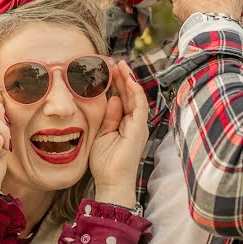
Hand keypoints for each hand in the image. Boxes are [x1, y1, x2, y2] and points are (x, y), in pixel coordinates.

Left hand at [88, 60, 148, 206]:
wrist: (111, 181)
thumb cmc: (105, 163)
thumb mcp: (102, 133)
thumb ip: (108, 117)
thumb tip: (112, 99)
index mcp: (125, 124)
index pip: (122, 99)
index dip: (116, 84)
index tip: (107, 70)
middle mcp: (134, 122)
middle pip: (129, 95)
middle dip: (122, 78)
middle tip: (114, 61)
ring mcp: (138, 125)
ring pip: (135, 96)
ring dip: (128, 79)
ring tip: (120, 64)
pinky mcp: (139, 128)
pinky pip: (139, 105)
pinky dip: (134, 90)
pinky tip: (128, 79)